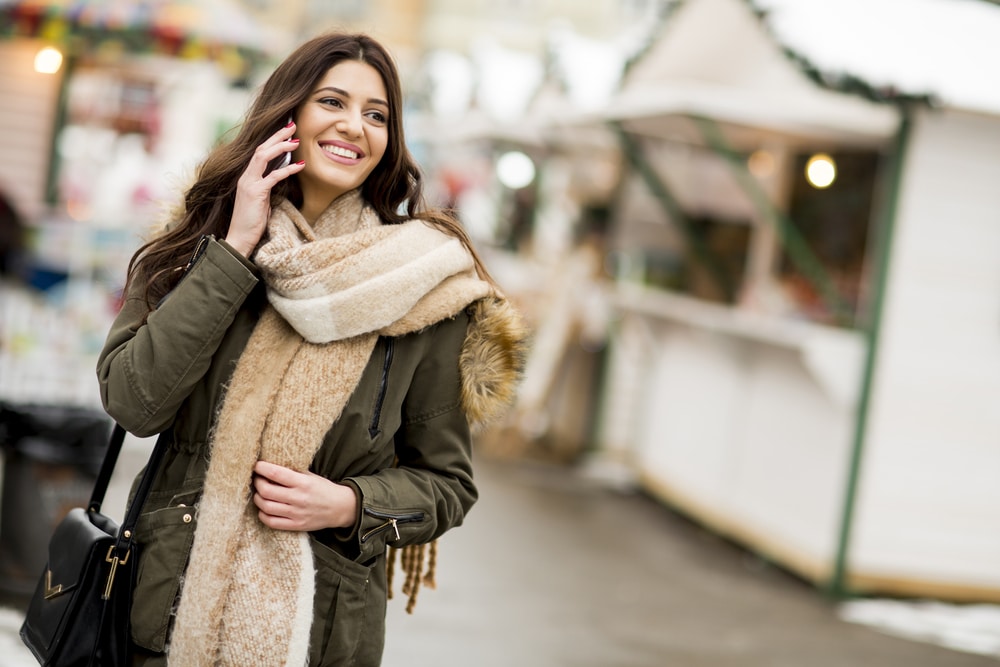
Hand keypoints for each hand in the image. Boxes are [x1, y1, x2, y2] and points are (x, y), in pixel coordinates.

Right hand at [226, 122, 305, 256]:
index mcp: (247, 177)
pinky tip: (300, 166)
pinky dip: (287, 170)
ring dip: (281, 146)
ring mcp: (249, 183)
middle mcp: (246, 176)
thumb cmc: (251, 222)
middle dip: (277, 135)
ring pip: (263, 157)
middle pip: (261, 148)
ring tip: (296, 140)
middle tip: (292, 125)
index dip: (273, 140)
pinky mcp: (255, 193)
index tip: (286, 131)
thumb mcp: (261, 200)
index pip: (259, 152)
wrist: (239, 238)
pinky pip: (273, 177)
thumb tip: (279, 176)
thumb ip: (267, 186)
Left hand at [251, 460, 357, 531]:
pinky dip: (263, 514)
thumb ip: (293, 472)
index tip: (257, 465)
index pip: (276, 473)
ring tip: (259, 493)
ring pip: (266, 506)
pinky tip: (264, 509)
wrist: (340, 508)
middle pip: (267, 490)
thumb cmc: (324, 489)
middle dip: (257, 483)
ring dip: (258, 498)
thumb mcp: (311, 476)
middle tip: (257, 479)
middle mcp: (299, 498)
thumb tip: (270, 467)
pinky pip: (272, 522)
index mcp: (303, 482)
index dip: (261, 468)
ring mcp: (296, 513)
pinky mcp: (296, 525)